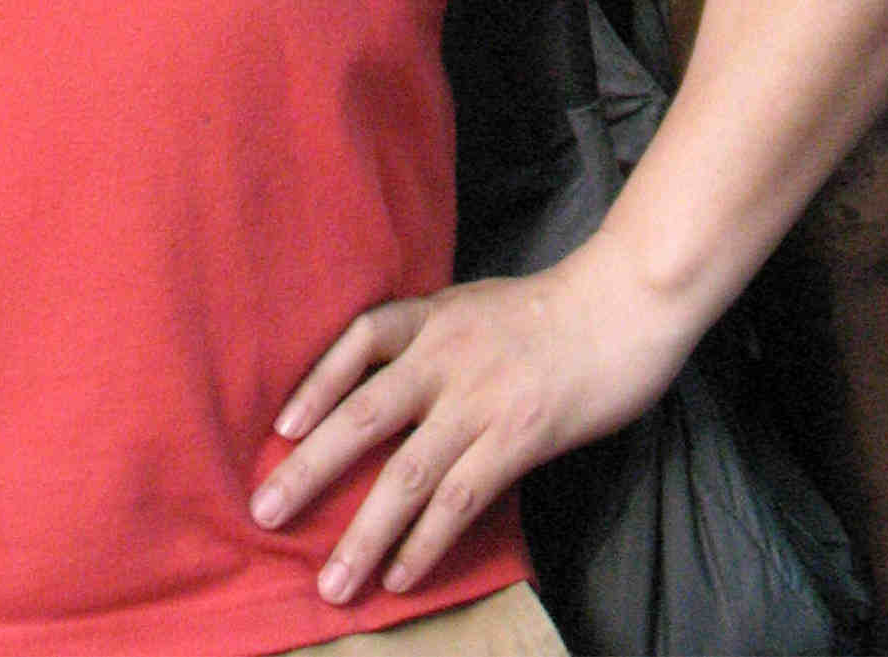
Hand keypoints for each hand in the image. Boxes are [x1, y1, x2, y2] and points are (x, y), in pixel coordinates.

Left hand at [249, 237, 694, 609]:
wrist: (623, 306)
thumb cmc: (553, 310)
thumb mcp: (479, 305)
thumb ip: (435, 338)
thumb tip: (393, 382)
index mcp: (435, 317)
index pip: (359, 340)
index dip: (316, 382)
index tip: (281, 428)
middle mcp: (447, 357)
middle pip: (363, 416)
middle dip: (309, 470)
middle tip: (265, 512)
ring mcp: (481, 400)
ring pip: (407, 475)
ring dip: (363, 534)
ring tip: (331, 583)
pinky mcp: (518, 439)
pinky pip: (460, 499)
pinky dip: (425, 542)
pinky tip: (400, 575)